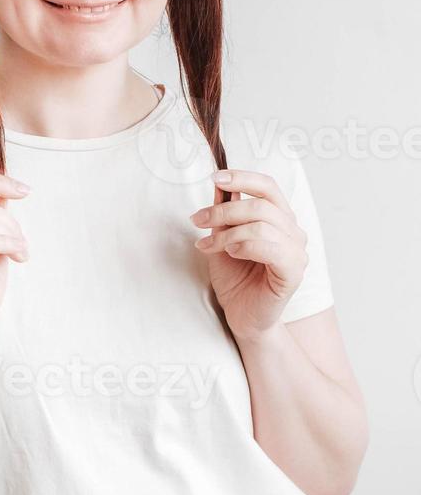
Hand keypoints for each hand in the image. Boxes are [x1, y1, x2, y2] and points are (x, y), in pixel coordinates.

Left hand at [190, 169, 308, 339]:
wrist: (241, 316)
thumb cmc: (235, 278)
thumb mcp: (223, 237)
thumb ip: (225, 211)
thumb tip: (219, 183)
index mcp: (280, 219)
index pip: (268, 186)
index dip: (242, 178)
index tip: (215, 178)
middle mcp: (293, 232)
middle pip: (261, 205)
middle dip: (223, 210)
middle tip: (197, 220)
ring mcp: (297, 251)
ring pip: (262, 225)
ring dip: (227, 233)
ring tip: (208, 245)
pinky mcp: (294, 272)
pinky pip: (270, 248)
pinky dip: (244, 246)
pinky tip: (230, 253)